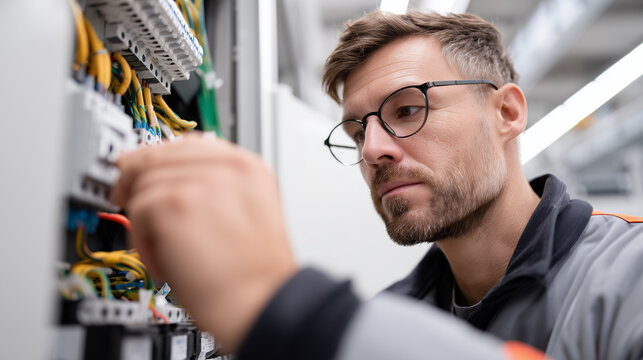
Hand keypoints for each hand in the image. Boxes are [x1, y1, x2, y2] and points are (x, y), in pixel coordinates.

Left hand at [110, 133, 296, 350]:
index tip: (138, 166)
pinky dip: (141, 239)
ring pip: (143, 182)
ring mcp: (203, 181)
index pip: (190, 144)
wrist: (262, 304)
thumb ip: (217, 189)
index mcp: (249, 168)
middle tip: (124, 199)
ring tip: (165, 249)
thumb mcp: (249, 213)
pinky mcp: (177, 202)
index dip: (158, 155)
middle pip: (159, 154)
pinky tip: (164, 258)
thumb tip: (172, 181)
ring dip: (143, 218)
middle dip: (135, 178)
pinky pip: (137, 210)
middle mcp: (228, 166)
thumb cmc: (254, 273)